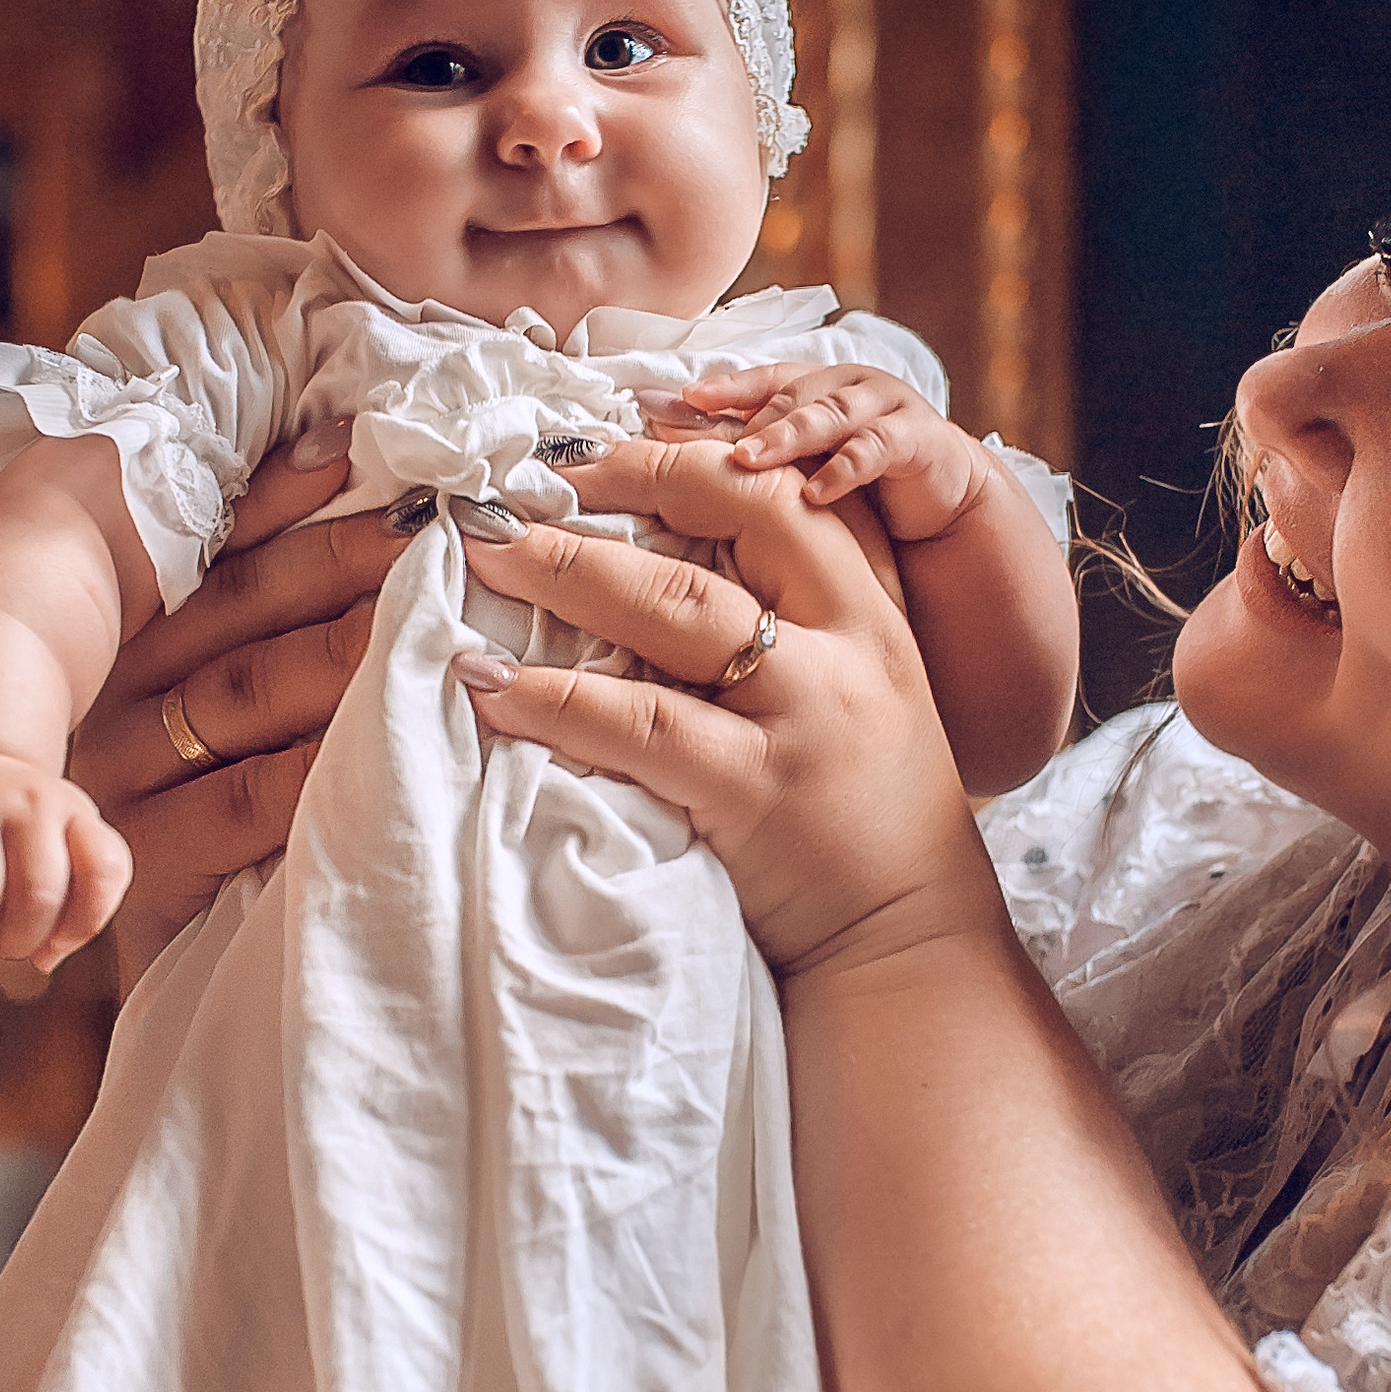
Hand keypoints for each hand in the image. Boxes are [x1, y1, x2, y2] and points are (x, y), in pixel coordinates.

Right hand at [0, 752, 132, 974]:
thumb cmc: (17, 831)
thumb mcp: (67, 848)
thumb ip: (82, 903)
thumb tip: (45, 959)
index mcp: (71, 812)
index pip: (104, 869)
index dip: (82, 924)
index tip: (55, 940)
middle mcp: (23, 801)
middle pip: (37, 897)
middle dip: (18, 944)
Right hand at [68, 432, 403, 987]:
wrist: (190, 994)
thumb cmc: (240, 839)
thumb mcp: (253, 720)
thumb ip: (285, 621)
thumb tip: (359, 488)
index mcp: (145, 639)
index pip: (226, 550)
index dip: (304, 502)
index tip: (392, 467)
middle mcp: (123, 694)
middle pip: (248, 608)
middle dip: (355, 565)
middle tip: (451, 533)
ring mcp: (125, 775)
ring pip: (250, 690)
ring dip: (352, 652)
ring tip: (438, 621)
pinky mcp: (142, 856)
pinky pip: (249, 800)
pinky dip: (326, 768)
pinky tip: (395, 743)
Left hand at [454, 433, 1002, 977]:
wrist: (909, 942)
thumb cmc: (863, 819)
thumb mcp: (856, 696)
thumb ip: (794, 628)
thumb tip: (661, 567)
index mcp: (871, 612)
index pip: (784, 490)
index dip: (685, 453)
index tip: (597, 449)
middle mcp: (850, 644)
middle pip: (738, 512)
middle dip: (622, 479)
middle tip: (523, 481)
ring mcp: (808, 714)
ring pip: (676, 606)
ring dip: (564, 571)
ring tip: (481, 555)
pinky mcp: (760, 790)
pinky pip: (640, 726)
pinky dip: (554, 699)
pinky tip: (491, 684)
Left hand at [666, 362, 997, 544]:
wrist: (943, 499)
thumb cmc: (861, 484)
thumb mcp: (805, 466)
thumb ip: (753, 453)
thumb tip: (669, 447)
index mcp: (817, 387)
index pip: (763, 380)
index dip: (724, 387)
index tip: (680, 400)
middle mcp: (848, 386)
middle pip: (791, 395)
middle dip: (747, 420)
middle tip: (701, 443)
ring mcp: (885, 408)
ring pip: (829, 415)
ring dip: (786, 437)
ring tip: (747, 461)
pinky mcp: (919, 438)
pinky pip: (876, 448)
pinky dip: (842, 470)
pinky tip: (814, 494)